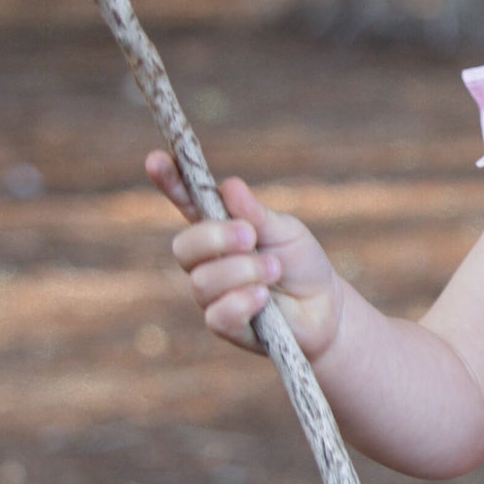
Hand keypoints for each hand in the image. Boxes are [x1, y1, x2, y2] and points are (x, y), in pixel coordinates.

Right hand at [145, 154, 345, 358]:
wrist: (327, 308)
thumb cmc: (301, 263)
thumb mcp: (285, 231)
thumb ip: (255, 214)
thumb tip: (230, 185)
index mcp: (218, 228)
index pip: (185, 202)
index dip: (168, 181)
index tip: (156, 159)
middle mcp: (208, 261)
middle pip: (183, 247)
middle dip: (215, 238)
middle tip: (250, 236)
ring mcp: (213, 295)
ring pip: (202, 281)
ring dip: (242, 271)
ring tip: (275, 270)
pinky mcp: (225, 325)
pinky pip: (216, 315)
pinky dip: (242, 302)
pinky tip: (264, 298)